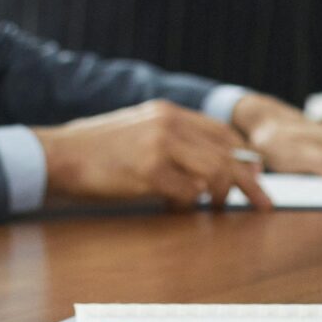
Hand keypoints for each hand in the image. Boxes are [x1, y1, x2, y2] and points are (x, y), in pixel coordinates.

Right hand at [35, 99, 272, 210]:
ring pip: (215, 173)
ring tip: (214, 208)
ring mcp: (159, 146)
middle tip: (263, 204)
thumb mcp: (136, 128)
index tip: (255, 175)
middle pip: (228, 155)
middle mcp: (168, 124)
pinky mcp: (149, 171)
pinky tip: (173, 208)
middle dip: (250, 183)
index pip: (223, 133)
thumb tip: (212, 164)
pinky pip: (188, 194)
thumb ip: (172, 138)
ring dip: (219, 196)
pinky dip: (187, 206)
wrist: (57, 155)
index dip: (244, 157)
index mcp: (166, 112)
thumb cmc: (94, 148)